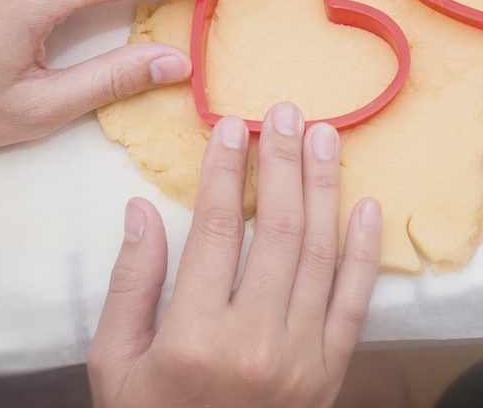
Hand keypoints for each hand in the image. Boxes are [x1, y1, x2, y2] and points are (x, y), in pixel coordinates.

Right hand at [88, 105, 381, 407]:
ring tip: (325, 137)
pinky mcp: (332, 370)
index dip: (224, 172)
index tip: (231, 127)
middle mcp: (255, 342)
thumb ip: (129, 286)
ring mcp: (302, 357)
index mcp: (194, 338)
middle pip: (278, 230)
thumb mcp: (114, 366)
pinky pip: (356, 301)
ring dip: (325, 188)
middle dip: (283, 162)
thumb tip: (140, 210)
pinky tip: (368, 204)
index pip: (215, 231)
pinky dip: (366, 251)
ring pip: (320, 253)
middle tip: (287, 113)